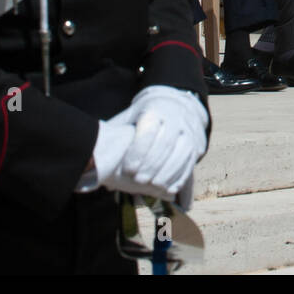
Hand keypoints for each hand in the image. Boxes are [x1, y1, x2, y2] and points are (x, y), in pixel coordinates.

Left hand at [117, 86, 208, 203]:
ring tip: (154, 187)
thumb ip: (117, 132)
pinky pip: (191, 161)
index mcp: (156, 110)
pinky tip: (170, 189)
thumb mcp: (131, 116)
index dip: (138, 151)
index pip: (148, 131)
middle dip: (152, 165)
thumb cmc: (146, 115)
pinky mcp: (197, 143)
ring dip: (168, 173)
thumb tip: (95, 151)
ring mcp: (189, 130)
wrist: (176, 103)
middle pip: (166, 144)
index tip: (128, 169)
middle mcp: (176, 118)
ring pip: (182, 153)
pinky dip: (181, 177)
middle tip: (139, 181)